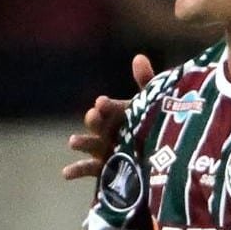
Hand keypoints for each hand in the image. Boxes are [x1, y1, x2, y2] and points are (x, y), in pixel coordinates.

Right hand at [61, 54, 155, 180]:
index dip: (106, 106)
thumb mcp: (153, 104)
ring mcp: (107, 149)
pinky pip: (89, 169)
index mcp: (120, 114)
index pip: (110, 108)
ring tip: (73, 141)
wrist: (164, 158)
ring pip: (92, 144)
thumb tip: (138, 57)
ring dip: (82, 142)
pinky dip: (76, 170)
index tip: (102, 102)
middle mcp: (110, 130)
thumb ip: (147, 82)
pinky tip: (66, 172)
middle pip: (100, 125)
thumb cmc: (156, 126)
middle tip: (93, 116)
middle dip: (95, 121)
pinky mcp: (107, 169)